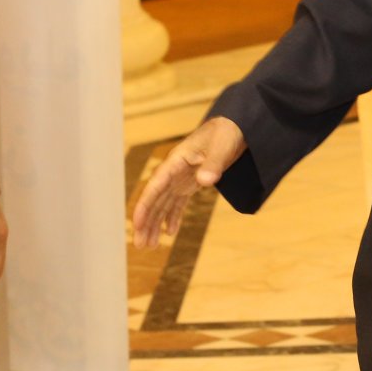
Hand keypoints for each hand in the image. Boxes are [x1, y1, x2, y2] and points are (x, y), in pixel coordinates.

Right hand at [131, 116, 246, 249]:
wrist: (235, 125)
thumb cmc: (227, 131)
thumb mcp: (222, 146)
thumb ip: (214, 164)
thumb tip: (205, 181)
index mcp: (177, 160)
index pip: (156, 186)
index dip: (144, 206)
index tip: (136, 224)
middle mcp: (175, 170)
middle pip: (156, 199)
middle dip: (146, 222)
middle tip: (140, 245)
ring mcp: (182, 177)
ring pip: (164, 203)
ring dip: (156, 223)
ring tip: (150, 245)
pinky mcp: (192, 181)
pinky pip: (178, 202)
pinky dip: (173, 217)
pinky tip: (169, 233)